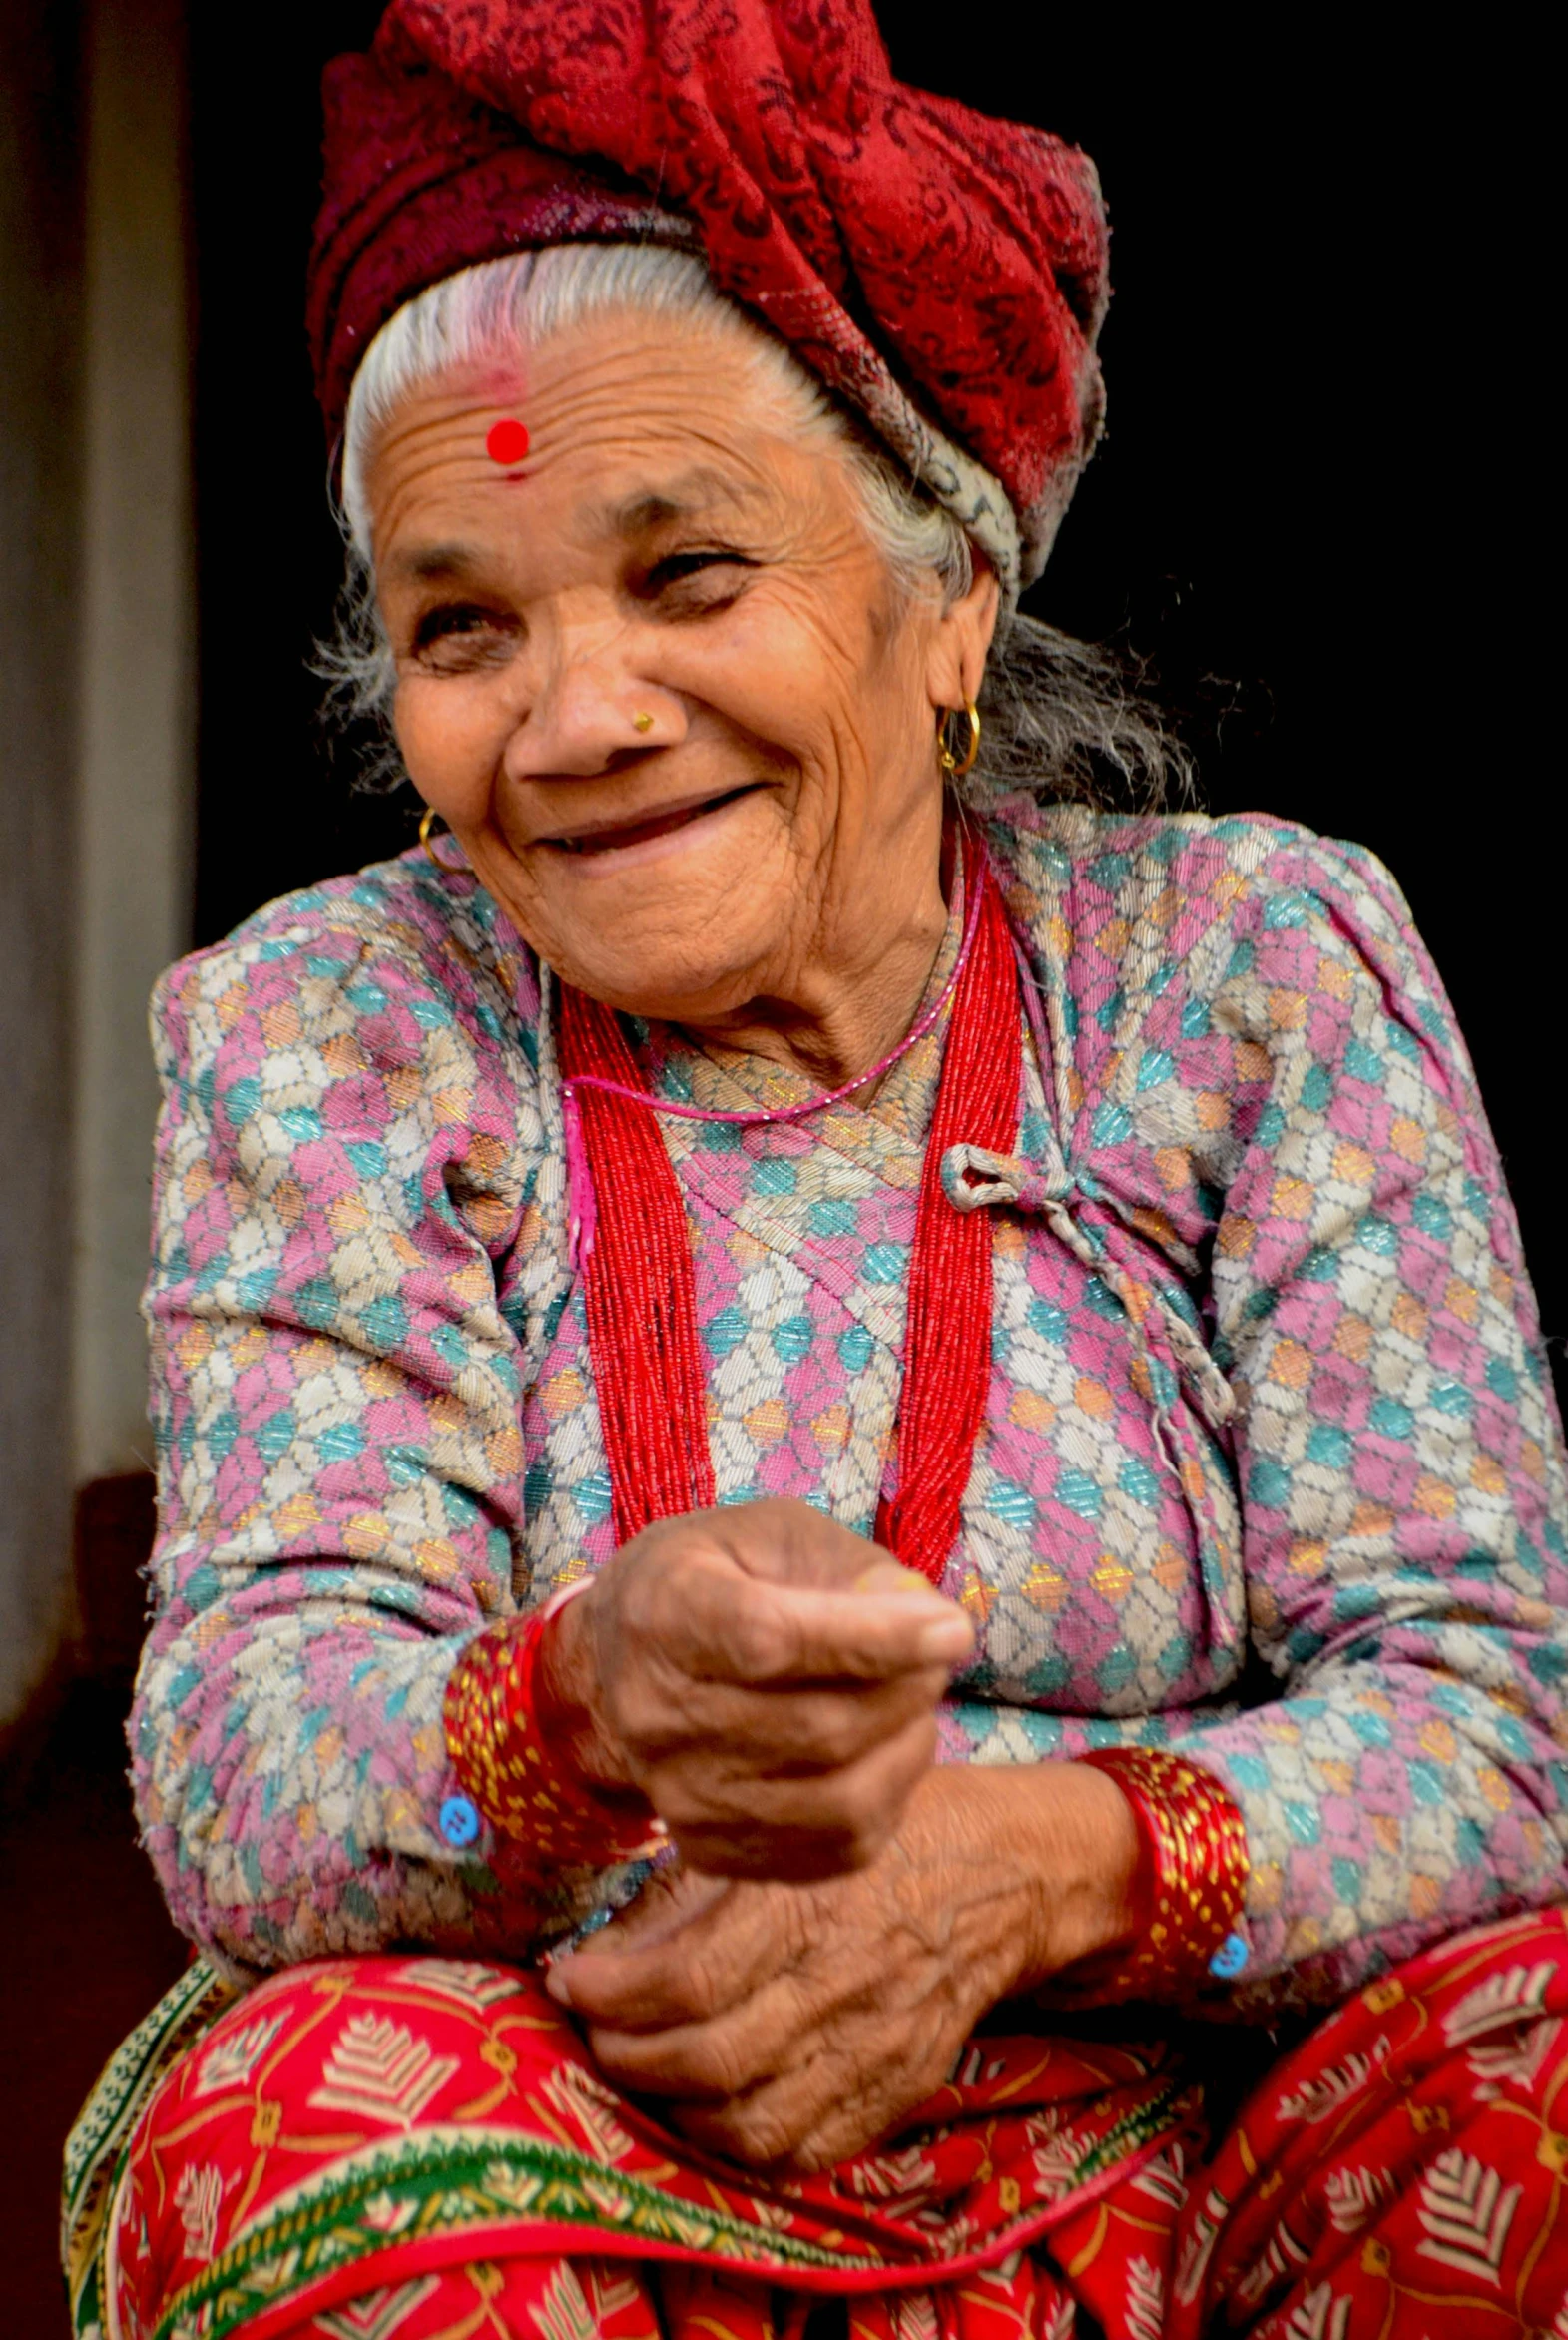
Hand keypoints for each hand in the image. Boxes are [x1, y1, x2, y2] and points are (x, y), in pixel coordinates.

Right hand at [543, 1499, 972, 1879]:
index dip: (874, 1639)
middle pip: (818, 1730)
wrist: (619, 1665)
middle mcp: (656, 1717)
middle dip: (908, 1690)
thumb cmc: (716, 1577)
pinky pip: (837, 1847)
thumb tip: (931, 1623)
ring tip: (911, 1697)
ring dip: (907, 1745)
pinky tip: (881, 1746)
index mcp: (664, 1614)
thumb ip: (850, 1568)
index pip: (772, 1641)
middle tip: (937, 1653)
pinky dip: (887, 1793)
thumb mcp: (773, 1534)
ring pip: (839, 1801)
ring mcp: (681, 1797)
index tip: (954, 1628)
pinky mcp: (714, 1851)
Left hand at [546, 1761, 1140, 2170]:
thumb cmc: (887, 1829)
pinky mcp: (898, 2088)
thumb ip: (701, 1889)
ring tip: (641, 2071)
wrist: (1010, 1870)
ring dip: (672, 2110)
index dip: (611, 1994)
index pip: (687, 1980)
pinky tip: (707, 2108)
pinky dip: (739, 2147)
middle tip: (594, 2029)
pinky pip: (806, 2152)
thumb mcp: (792, 1829)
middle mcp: (843, 1983)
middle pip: (708, 2060)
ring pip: (749, 2125)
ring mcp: (876, 2048)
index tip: (572, 1978)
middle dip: (626, 2056)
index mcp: (812, 1903)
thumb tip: (606, 1952)